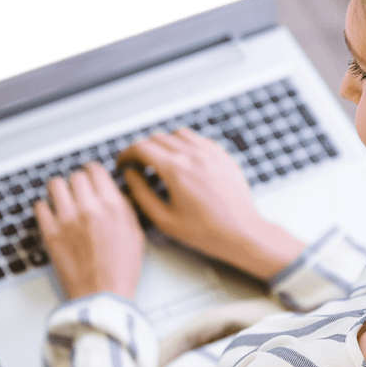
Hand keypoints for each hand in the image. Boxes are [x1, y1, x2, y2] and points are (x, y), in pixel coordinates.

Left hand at [34, 162, 143, 300]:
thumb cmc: (121, 269)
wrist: (102, 294)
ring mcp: (66, 219)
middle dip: (78, 181)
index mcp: (112, 205)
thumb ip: (123, 207)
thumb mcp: (135, 232)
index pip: (96, 170)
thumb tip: (112, 191)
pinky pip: (40, 207)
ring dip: (60, 189)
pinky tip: (52, 215)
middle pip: (75, 176)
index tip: (91, 174)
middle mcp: (88, 207)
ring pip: (55, 185)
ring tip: (63, 198)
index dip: (93, 171)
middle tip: (79, 190)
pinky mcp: (50, 233)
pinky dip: (45, 208)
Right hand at [118, 128, 305, 279]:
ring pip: (178, 134)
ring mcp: (210, 152)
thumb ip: (142, 194)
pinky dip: (185, 145)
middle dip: (143, 149)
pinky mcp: (222, 155)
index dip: (127, 154)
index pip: (141, 147)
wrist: (242, 232)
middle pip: (157, 138)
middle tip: (139, 165)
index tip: (123, 163)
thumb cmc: (206, 232)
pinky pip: (198, 139)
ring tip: (161, 162)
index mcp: (176, 170)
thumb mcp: (165, 220)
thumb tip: (130, 175)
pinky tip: (184, 163)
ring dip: (164, 144)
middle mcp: (193, 155)